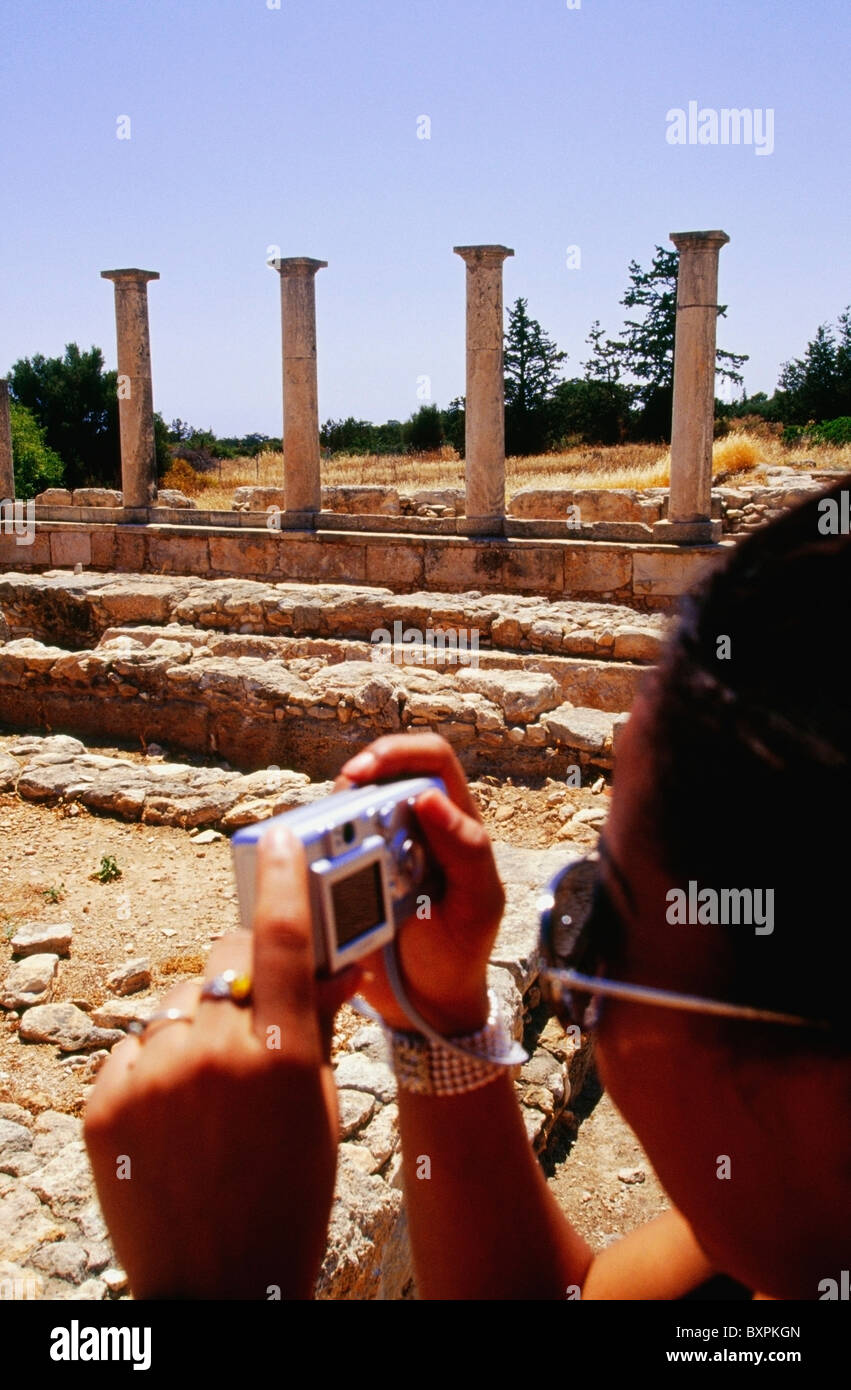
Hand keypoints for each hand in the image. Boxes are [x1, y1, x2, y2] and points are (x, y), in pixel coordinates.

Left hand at [83, 827, 357, 1299]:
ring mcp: (151, 1074)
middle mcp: (210, 1051)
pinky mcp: (105, 1100)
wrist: (221, 1285)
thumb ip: (312, 1027)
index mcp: (277, 1053)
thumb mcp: (318, 1106)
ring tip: (211, 1095)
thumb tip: (323, 967)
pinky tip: (176, 1118)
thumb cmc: (288, 1196)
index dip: (282, 879)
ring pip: (178, 1008)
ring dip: (198, 1028)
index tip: (277, 838)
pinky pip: (137, 1050)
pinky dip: (158, 1068)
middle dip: (245, 977)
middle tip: (255, 1022)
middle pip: (224, 963)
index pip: (282, 937)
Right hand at [335, 733, 505, 1034]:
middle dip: (356, 777)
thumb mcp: (477, 905)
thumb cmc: (460, 951)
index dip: (399, 752)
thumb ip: (467, 852)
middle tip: (337, 799)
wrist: (427, 1004)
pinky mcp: (347, 875)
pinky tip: (304, 860)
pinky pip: (325, 847)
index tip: (366, 772)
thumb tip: (429, 798)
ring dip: (331, 812)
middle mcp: (413, 826)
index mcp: (453, 822)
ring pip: (348, 808)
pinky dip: (313, 846)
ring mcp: (378, 849)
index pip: (431, 759)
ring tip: (319, 834)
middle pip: (380, 775)